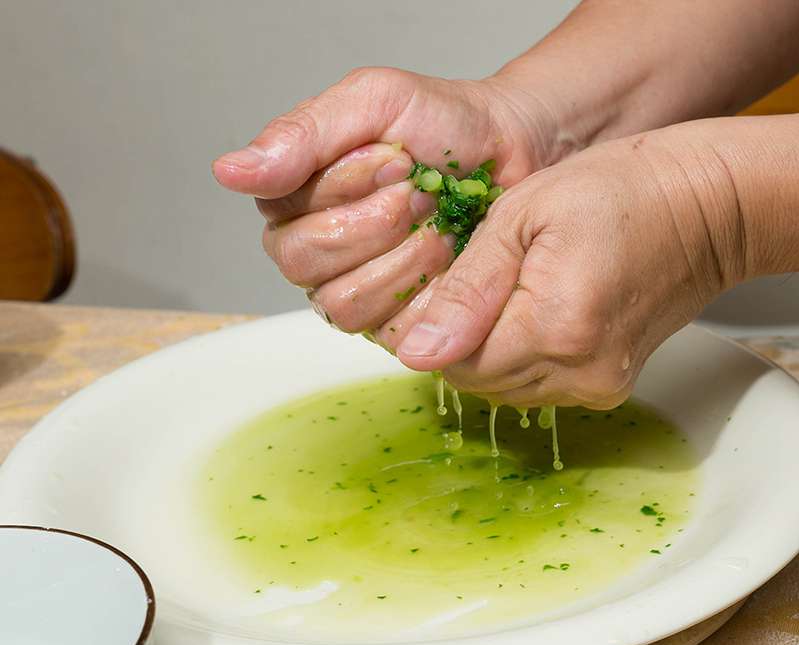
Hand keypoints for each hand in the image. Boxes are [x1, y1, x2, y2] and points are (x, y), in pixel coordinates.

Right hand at [212, 68, 563, 331]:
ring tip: (440, 221)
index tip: (396, 156)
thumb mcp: (372, 101)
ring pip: (342, 305)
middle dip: (373, 224)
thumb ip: (303, 134)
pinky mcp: (399, 324)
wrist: (513, 151)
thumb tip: (228, 171)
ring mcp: (357, 291)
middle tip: (421, 192)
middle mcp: (318, 251)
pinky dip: (426, 292)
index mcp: (297, 199)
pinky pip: (388, 333)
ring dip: (401, 259)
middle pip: (303, 265)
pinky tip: (452, 256)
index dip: (343, 190)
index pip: (283, 217)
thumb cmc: (442, 124)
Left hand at [381, 127, 743, 408]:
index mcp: (554, 326)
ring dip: (497, 346)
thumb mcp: (524, 216)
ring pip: (506, 388)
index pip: (454, 363)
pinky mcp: (611, 387)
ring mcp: (600, 386)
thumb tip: (418, 352)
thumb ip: (467, 289)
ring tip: (523, 287)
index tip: (459, 282)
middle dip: (468, 336)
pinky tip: (545, 308)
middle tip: (495, 276)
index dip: (442, 324)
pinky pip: (540, 385)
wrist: (707, 207)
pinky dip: (528, 354)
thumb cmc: (620, 191)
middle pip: (479, 382)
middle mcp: (580, 372)